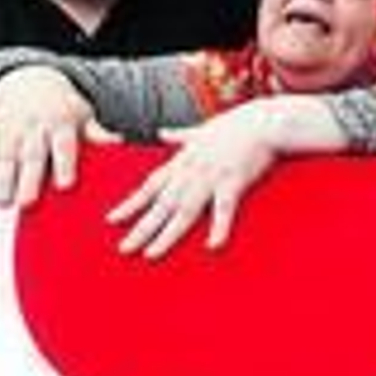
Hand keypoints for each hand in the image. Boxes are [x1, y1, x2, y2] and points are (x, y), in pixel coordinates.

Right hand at [0, 67, 112, 207]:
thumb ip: (96, 133)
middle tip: (27, 204)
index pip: (64, 145)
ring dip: (2, 178)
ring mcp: (11, 129)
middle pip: (32, 154)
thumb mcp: (82, 115)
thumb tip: (118, 142)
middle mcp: (35, 126)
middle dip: (29, 178)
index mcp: (61, 123)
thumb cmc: (63, 107)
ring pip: (5, 155)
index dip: (65, 164)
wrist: (30, 81)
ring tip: (1, 200)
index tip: (65, 185)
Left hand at [107, 102, 283, 258]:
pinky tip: (212, 246)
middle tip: (124, 249)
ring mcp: (211, 177)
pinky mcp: (234, 181)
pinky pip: (224, 209)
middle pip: (162, 204)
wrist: (263, 121)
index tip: (112, 220)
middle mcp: (191, 171)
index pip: (150, 186)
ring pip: (184, 210)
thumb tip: (163, 132)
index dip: (131, 204)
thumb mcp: (201, 129)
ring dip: (167, 234)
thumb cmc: (235, 125)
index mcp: (183, 160)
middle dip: (142, 227)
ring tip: (152, 254)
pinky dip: (218, 227)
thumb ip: (181, 135)